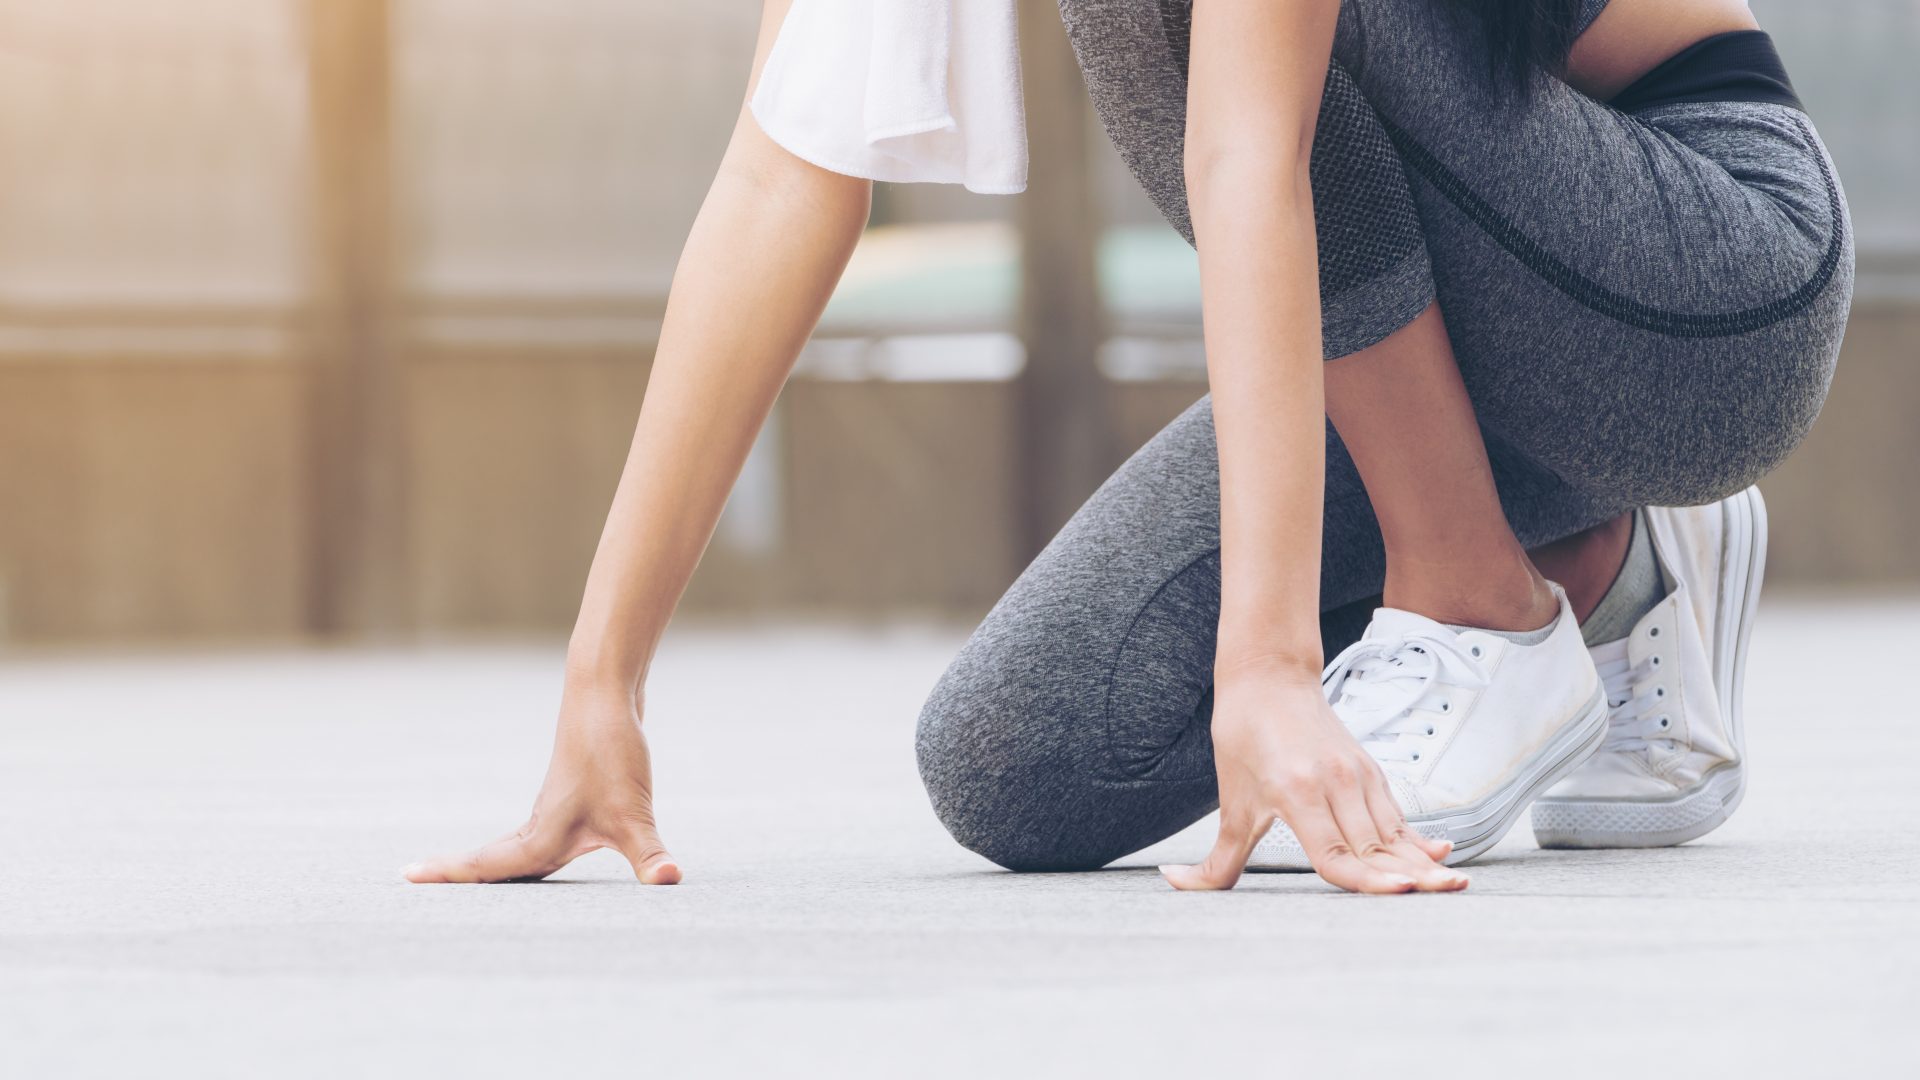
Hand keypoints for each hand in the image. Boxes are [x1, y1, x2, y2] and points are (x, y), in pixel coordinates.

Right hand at [403, 679, 679, 884]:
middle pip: (491, 860)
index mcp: (542, 835)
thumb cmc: (611, 751)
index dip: (452, 877)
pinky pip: (536, 834)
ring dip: (487, 864)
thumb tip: (669, 880)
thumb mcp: (635, 813)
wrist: (605, 693)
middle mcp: (540, 824)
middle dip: (458, 874)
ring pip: (513, 847)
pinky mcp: (572, 795)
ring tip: (463, 880)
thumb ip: (650, 853)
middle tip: (412, 879)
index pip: (490, 868)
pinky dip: (521, 850)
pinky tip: (538, 856)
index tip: (405, 876)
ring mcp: (554, 808)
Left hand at [1161, 668, 1465, 893]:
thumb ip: (1216, 858)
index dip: (1367, 879)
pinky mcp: (1369, 771)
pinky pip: (1396, 815)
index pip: (1336, 853)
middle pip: (1376, 847)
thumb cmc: (1243, 737)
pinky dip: (1417, 839)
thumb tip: (1176, 883)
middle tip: (1447, 898)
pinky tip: (1440, 857)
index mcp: (1296, 793)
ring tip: (1453, 888)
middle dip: (1412, 878)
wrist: (1268, 677)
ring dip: (1423, 863)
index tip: (1400, 893)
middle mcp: (1334, 784)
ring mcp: (1357, 776)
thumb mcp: (1230, 802)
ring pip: (1394, 832)